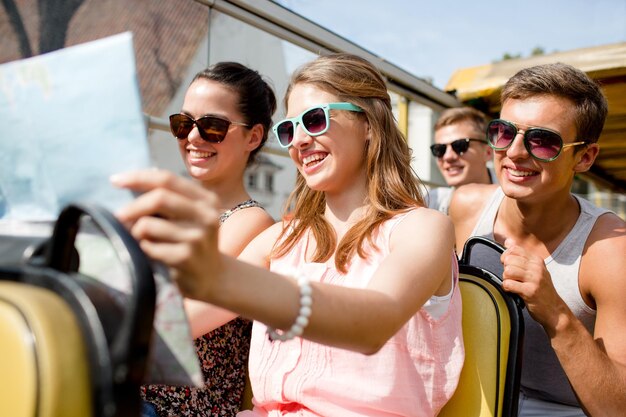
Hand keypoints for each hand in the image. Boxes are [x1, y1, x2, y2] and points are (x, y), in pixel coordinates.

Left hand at [111, 169, 221, 298]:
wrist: (213, 277)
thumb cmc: (192, 241)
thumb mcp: (190, 215)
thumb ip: (168, 197)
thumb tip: (131, 179)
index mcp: (207, 199)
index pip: (167, 180)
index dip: (138, 177)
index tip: (115, 180)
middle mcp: (207, 215)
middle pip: (159, 198)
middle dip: (133, 206)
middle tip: (119, 216)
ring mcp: (197, 237)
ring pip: (147, 225)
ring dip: (137, 232)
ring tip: (144, 240)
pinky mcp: (186, 257)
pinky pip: (149, 247)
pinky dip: (144, 249)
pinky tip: (154, 255)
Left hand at [500, 238, 567, 333]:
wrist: (555, 310)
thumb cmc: (541, 289)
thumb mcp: (534, 270)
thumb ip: (520, 255)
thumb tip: (508, 241)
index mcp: (537, 260)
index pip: (513, 249)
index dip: (506, 257)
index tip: (510, 266)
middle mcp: (537, 267)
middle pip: (508, 260)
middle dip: (506, 269)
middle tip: (513, 278)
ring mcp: (535, 279)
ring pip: (508, 271)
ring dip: (506, 279)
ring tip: (514, 285)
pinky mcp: (530, 291)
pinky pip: (508, 284)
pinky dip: (507, 288)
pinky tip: (514, 291)